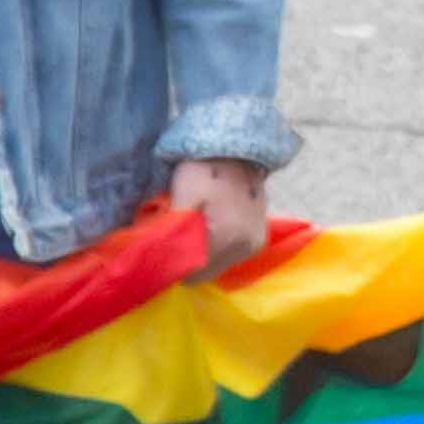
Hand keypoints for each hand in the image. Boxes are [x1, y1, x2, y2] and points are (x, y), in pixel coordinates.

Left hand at [166, 155, 271, 272]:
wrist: (236, 150)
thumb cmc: (205, 169)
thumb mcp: (183, 197)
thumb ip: (176, 233)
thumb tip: (164, 263)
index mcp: (228, 239)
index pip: (193, 274)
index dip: (175, 265)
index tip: (164, 250)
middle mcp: (246, 248)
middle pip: (207, 271)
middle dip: (190, 260)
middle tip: (176, 237)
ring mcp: (255, 244)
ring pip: (218, 263)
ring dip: (203, 254)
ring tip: (193, 229)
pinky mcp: (259, 238)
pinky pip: (230, 254)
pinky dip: (216, 247)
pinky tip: (210, 228)